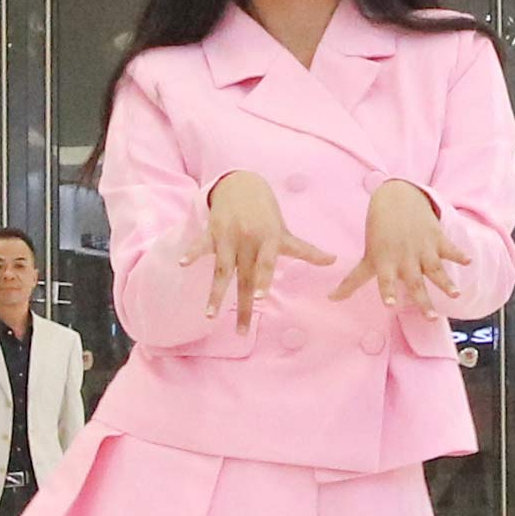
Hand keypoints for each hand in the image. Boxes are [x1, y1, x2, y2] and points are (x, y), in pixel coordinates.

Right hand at [188, 168, 328, 325]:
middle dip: (243, 305)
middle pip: (245, 277)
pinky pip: (200, 245)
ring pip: (221, 269)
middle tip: (242, 332)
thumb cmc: (266, 213)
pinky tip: (180, 264)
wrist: (242, 183)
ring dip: (215, 293)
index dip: (263, 279)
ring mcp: (228, 236)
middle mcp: (248, 240)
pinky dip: (190, 253)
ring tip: (209, 315)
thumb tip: (334, 260)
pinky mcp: (212, 231)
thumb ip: (306, 250)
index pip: (266, 263)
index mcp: (268, 240)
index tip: (261, 299)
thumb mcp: (284, 231)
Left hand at [340, 175, 471, 311]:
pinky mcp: (436, 237)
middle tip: (432, 317)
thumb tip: (331, 299)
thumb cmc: (379, 233)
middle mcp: (405, 257)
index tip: (391, 305)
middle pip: (415, 282)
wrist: (396, 198)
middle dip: (423, 299)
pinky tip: (469, 261)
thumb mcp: (367, 256)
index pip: (385, 280)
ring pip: (435, 268)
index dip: (388, 291)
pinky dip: (459, 254)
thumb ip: (352, 281)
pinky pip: (450, 247)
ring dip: (446, 281)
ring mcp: (422, 247)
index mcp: (386, 262)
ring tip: (456, 294)